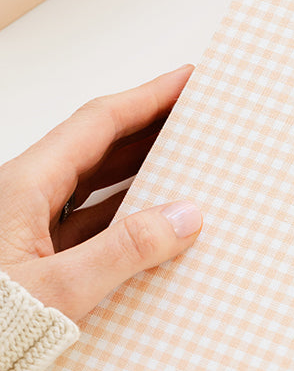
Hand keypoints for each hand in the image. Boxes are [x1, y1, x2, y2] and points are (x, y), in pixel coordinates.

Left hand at [0, 67, 202, 320]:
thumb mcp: (58, 289)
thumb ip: (124, 251)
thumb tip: (184, 217)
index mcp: (23, 187)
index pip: (97, 124)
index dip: (146, 98)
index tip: (184, 81)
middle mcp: (22, 199)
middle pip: (95, 149)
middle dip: (147, 130)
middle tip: (194, 118)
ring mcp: (24, 230)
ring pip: (90, 188)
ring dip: (138, 175)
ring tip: (186, 166)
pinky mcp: (29, 261)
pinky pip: (85, 227)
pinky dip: (122, 220)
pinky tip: (152, 229)